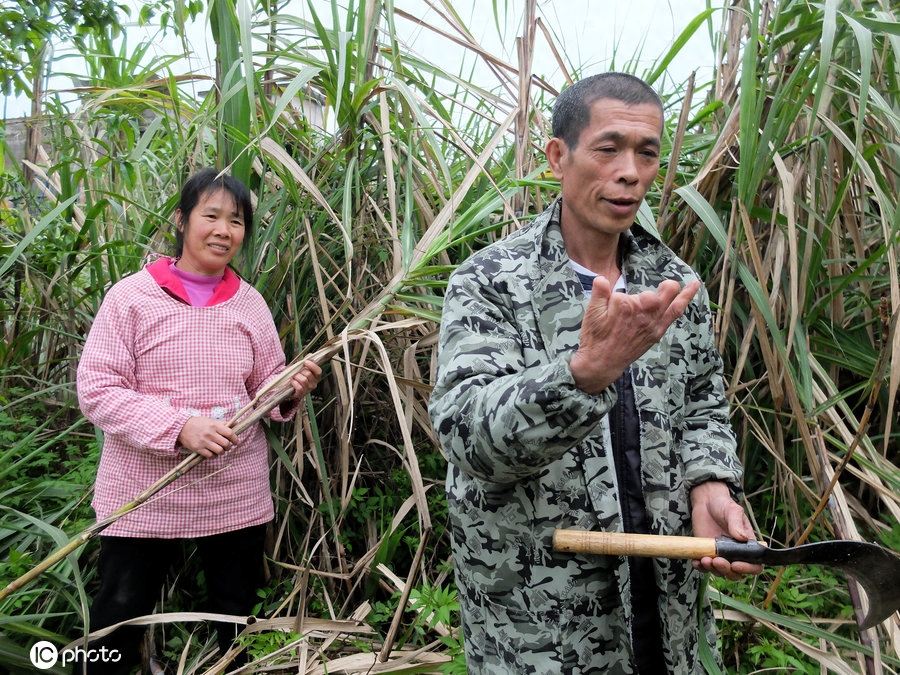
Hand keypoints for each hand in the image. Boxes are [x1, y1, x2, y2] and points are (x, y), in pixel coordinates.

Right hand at [177, 416, 239, 458]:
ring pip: (219, 451)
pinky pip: (210, 456)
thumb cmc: (198, 423)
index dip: (235, 438)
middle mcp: (210, 434)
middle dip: (229, 446)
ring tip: (220, 450)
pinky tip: (213, 453)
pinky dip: (214, 456)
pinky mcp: (198, 448)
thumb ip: (223, 424)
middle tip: (227, 446)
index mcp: (214, 426)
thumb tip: (236, 423)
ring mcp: (204, 442)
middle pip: (226, 444)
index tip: (236, 441)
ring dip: (222, 452)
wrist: (181, 427)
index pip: (230, 433)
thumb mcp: (211, 421)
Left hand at [289, 360, 321, 398]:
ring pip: (304, 380)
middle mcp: (314, 384)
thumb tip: (310, 355)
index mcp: (316, 377)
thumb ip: (306, 361)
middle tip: (296, 371)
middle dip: (300, 371)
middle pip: (309, 374)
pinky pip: (299, 387)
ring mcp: (308, 390)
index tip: (305, 362)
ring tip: (293, 376)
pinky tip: (292, 381)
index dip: (312, 366)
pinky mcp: (301, 394)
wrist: (288, 386)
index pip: (318, 371)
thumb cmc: (297, 376)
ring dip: (296, 376)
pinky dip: (294, 382)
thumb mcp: (301, 368)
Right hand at [569, 276, 700, 393]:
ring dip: (675, 288)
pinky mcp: (658, 331)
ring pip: (671, 297)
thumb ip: (599, 291)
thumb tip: (602, 278)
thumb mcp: (591, 312)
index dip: (620, 297)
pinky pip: (676, 311)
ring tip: (689, 283)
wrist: (602, 362)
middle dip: (653, 290)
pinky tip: (695, 286)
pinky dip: (686, 297)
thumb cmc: (595, 337)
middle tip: (641, 301)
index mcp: (626, 304)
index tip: (613, 308)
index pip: (628, 291)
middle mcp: (644, 312)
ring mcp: (653, 322)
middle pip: (658, 291)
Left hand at [690, 481, 762, 579]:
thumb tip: (742, 538)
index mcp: (747, 546)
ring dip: (713, 570)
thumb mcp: (733, 511)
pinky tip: (696, 562)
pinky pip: (705, 567)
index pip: (754, 565)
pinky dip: (701, 568)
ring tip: (704, 559)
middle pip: (736, 573)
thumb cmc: (724, 505)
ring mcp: (720, 555)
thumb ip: (737, 524)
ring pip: (720, 572)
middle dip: (727, 570)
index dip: (748, 569)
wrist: (706, 502)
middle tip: (717, 561)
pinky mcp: (706, 553)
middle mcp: (735, 554)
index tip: (736, 565)